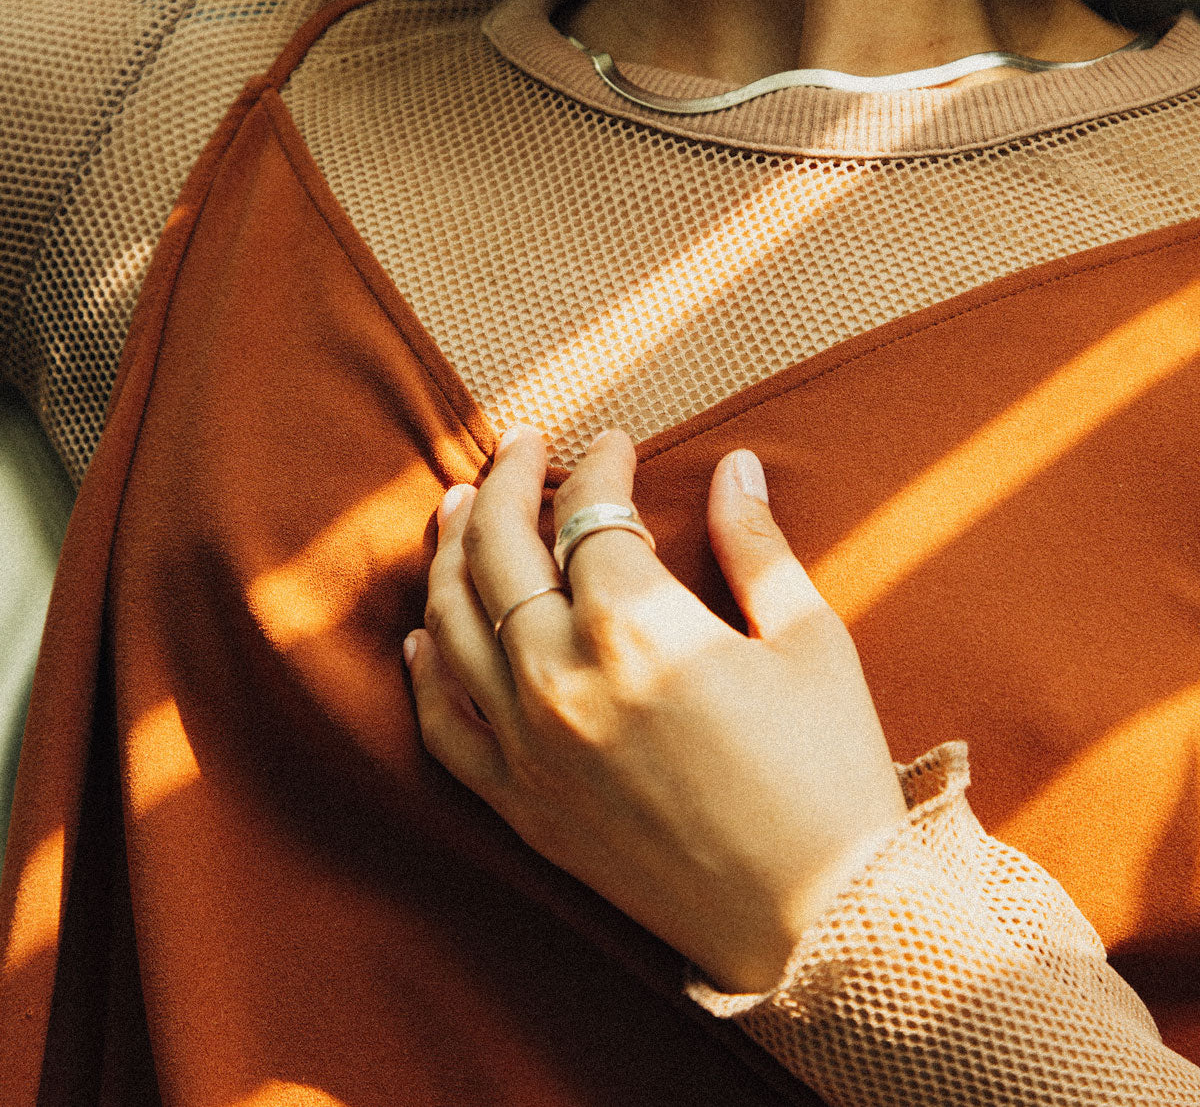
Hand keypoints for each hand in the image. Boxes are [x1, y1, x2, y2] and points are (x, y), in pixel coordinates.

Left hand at [406, 425, 907, 995]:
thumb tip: (734, 465)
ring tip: (465, 505)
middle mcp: (561, 678)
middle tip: (524, 443)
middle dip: (508, 481)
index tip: (615, 442)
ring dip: (452, 551)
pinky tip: (427, 633)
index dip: (601, 467)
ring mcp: (529, 747)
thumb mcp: (810, 642)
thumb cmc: (829, 776)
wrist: (818, 927)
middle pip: (500, 550)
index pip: (590, 514)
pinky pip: (442, 725)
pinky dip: (427, 669)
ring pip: (453, 623)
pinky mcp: (522, 807)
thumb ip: (757, 545)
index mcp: (638, 627)